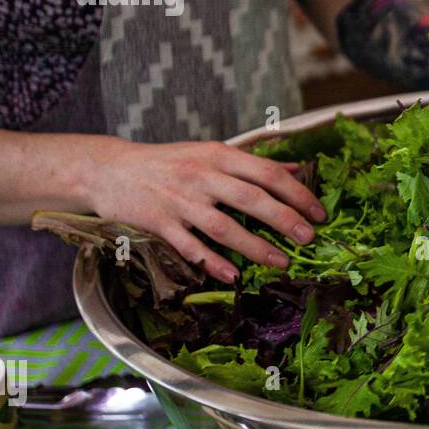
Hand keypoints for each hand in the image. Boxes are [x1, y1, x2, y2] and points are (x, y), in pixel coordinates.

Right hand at [84, 138, 326, 283]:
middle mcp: (201, 176)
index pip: (267, 173)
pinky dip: (212, 262)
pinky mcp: (159, 223)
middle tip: (309, 238)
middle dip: (285, 220)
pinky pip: (190, 247)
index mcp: (218, 156)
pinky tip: (233, 276)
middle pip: (251, 199)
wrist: (110, 169)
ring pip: (224, 227)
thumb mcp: (211, 153)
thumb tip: (297, 169)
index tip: (318, 212)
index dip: (297, 193)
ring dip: (255, 247)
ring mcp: (179, 201)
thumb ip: (253, 163)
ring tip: (281, 262)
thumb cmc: (168, 162)